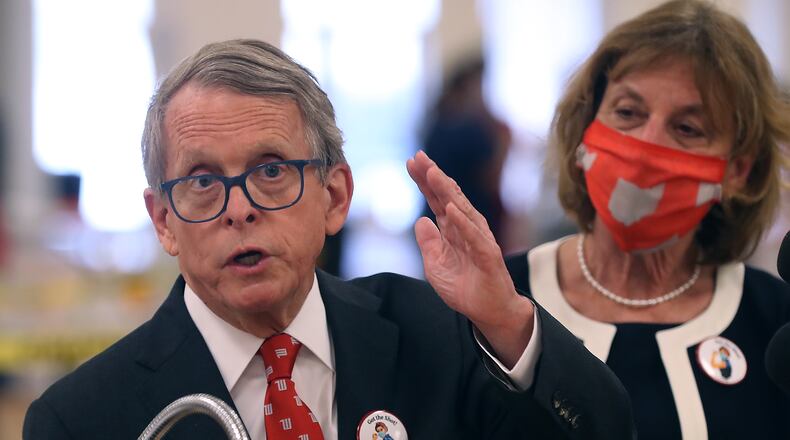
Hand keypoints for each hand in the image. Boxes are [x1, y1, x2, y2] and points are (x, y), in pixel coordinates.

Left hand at [406, 151, 533, 367]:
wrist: (489, 311)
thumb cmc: (464, 287)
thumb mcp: (436, 266)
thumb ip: (428, 243)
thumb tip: (420, 220)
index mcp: (452, 230)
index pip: (436, 200)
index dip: (424, 182)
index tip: (411, 162)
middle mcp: (466, 228)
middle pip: (448, 197)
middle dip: (433, 176)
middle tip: (419, 157)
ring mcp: (478, 239)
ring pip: (461, 210)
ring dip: (447, 191)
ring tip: (433, 173)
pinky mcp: (488, 255)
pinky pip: (474, 236)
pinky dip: (462, 222)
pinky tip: (450, 209)